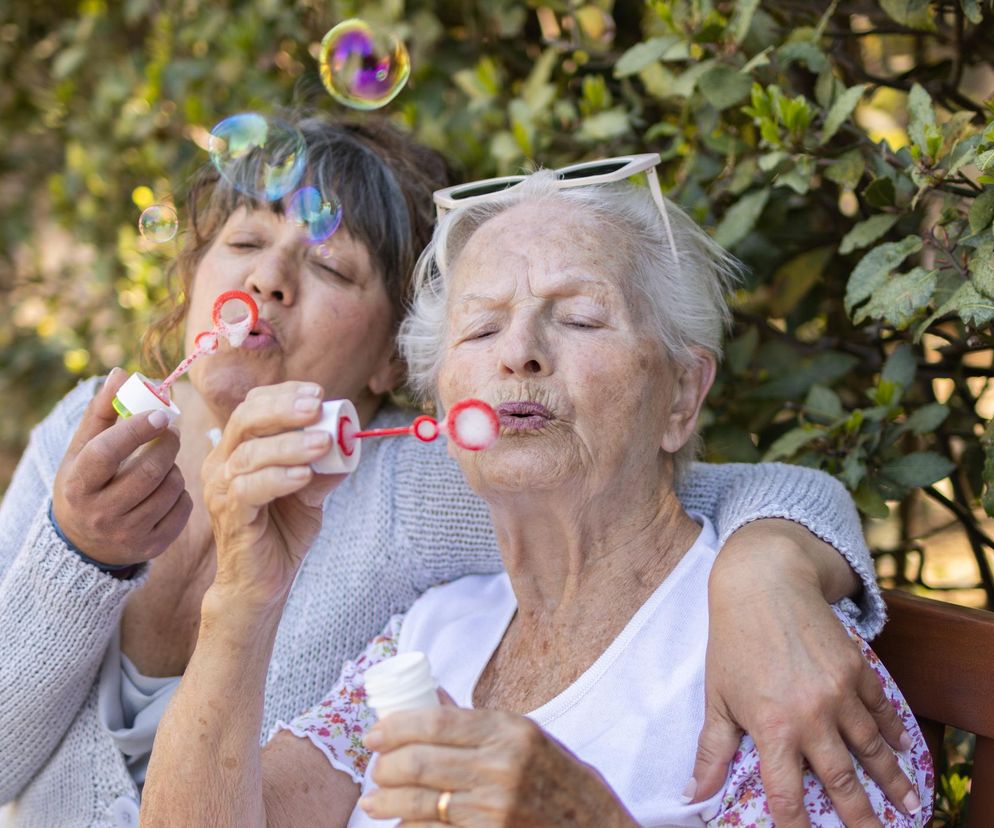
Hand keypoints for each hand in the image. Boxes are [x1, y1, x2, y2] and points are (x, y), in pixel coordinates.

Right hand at [52, 367, 192, 565]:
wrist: (83, 541)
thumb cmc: (86, 481)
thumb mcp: (82, 449)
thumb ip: (102, 411)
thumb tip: (121, 373)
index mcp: (77, 485)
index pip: (107, 452)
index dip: (136, 430)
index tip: (161, 413)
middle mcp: (99, 514)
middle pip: (148, 472)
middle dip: (167, 444)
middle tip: (170, 431)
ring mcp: (127, 534)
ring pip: (170, 488)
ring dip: (174, 467)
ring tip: (163, 462)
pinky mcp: (151, 546)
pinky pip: (183, 508)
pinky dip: (182, 492)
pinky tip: (166, 488)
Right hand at [202, 381, 343, 608]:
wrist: (261, 582)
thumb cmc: (280, 532)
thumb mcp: (309, 493)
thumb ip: (324, 468)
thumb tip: (349, 442)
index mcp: (238, 450)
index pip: (253, 407)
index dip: (284, 395)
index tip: (318, 392)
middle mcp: (223, 463)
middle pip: (245, 420)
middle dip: (283, 409)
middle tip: (316, 406)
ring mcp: (221, 489)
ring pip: (249, 454)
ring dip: (290, 445)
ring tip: (323, 443)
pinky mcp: (229, 515)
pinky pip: (248, 489)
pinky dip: (278, 478)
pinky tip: (303, 475)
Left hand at [360, 699, 637, 826]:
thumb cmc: (560, 782)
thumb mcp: (527, 738)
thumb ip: (477, 724)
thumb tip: (430, 699)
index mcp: (509, 730)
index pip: (435, 720)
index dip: (395, 727)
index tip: (374, 734)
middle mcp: (501, 766)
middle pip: (419, 761)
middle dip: (384, 767)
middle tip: (375, 770)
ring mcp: (495, 808)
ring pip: (418, 803)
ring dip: (386, 803)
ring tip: (374, 802)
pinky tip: (402, 826)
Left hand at [690, 531, 917, 826]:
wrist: (763, 582)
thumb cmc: (732, 640)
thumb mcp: (716, 696)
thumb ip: (711, 750)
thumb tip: (694, 794)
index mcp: (773, 727)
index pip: (787, 794)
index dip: (797, 826)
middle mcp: (811, 716)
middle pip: (842, 780)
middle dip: (860, 817)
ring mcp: (839, 692)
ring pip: (871, 749)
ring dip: (892, 780)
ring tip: (909, 806)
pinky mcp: (856, 669)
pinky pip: (880, 709)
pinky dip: (892, 731)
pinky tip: (902, 749)